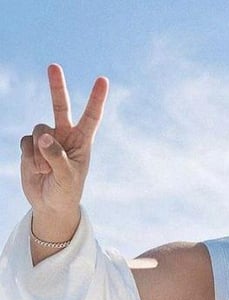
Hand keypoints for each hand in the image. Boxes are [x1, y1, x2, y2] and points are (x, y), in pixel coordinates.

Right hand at [20, 64, 108, 236]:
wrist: (51, 204)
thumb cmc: (66, 192)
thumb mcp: (67, 178)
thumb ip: (57, 157)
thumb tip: (44, 137)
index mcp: (82, 142)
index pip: (91, 117)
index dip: (96, 99)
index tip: (103, 80)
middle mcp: (65, 136)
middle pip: (60, 106)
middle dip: (56, 86)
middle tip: (54, 65)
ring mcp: (47, 140)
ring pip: (38, 130)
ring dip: (39, 152)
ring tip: (46, 169)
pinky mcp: (31, 146)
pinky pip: (26, 142)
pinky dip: (29, 156)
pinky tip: (36, 169)